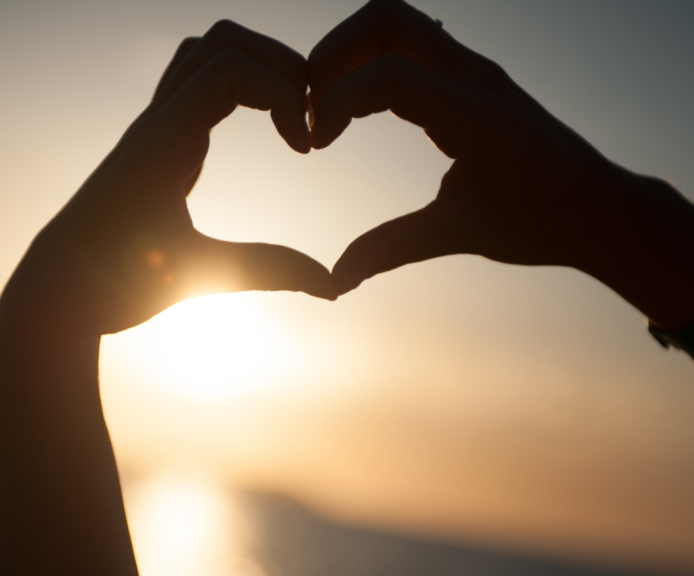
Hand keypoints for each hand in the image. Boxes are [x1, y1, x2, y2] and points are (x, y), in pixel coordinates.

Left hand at [0, 20, 334, 337]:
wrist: (55, 292)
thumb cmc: (112, 284)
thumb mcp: (195, 274)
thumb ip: (266, 270)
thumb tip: (334, 285)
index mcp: (162, 141)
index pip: (229, 67)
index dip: (283, 93)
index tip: (304, 149)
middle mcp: (156, 123)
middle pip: (221, 41)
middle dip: (279, 64)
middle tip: (306, 119)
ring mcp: (155, 130)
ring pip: (206, 56)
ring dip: (258, 70)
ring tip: (290, 119)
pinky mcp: (158, 145)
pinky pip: (200, 88)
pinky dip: (241, 92)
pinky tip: (264, 135)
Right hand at [309, 0, 693, 330]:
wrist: (598, 207)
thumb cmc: (540, 220)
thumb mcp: (460, 234)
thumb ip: (391, 248)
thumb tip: (335, 279)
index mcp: (474, 113)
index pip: (387, 75)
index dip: (335, 103)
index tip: (315, 145)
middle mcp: (473, 75)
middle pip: (384, 19)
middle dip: (331, 54)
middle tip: (309, 107)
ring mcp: (471, 69)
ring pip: (393, 24)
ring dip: (347, 56)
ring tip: (325, 112)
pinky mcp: (467, 76)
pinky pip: (407, 47)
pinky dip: (368, 66)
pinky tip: (355, 114)